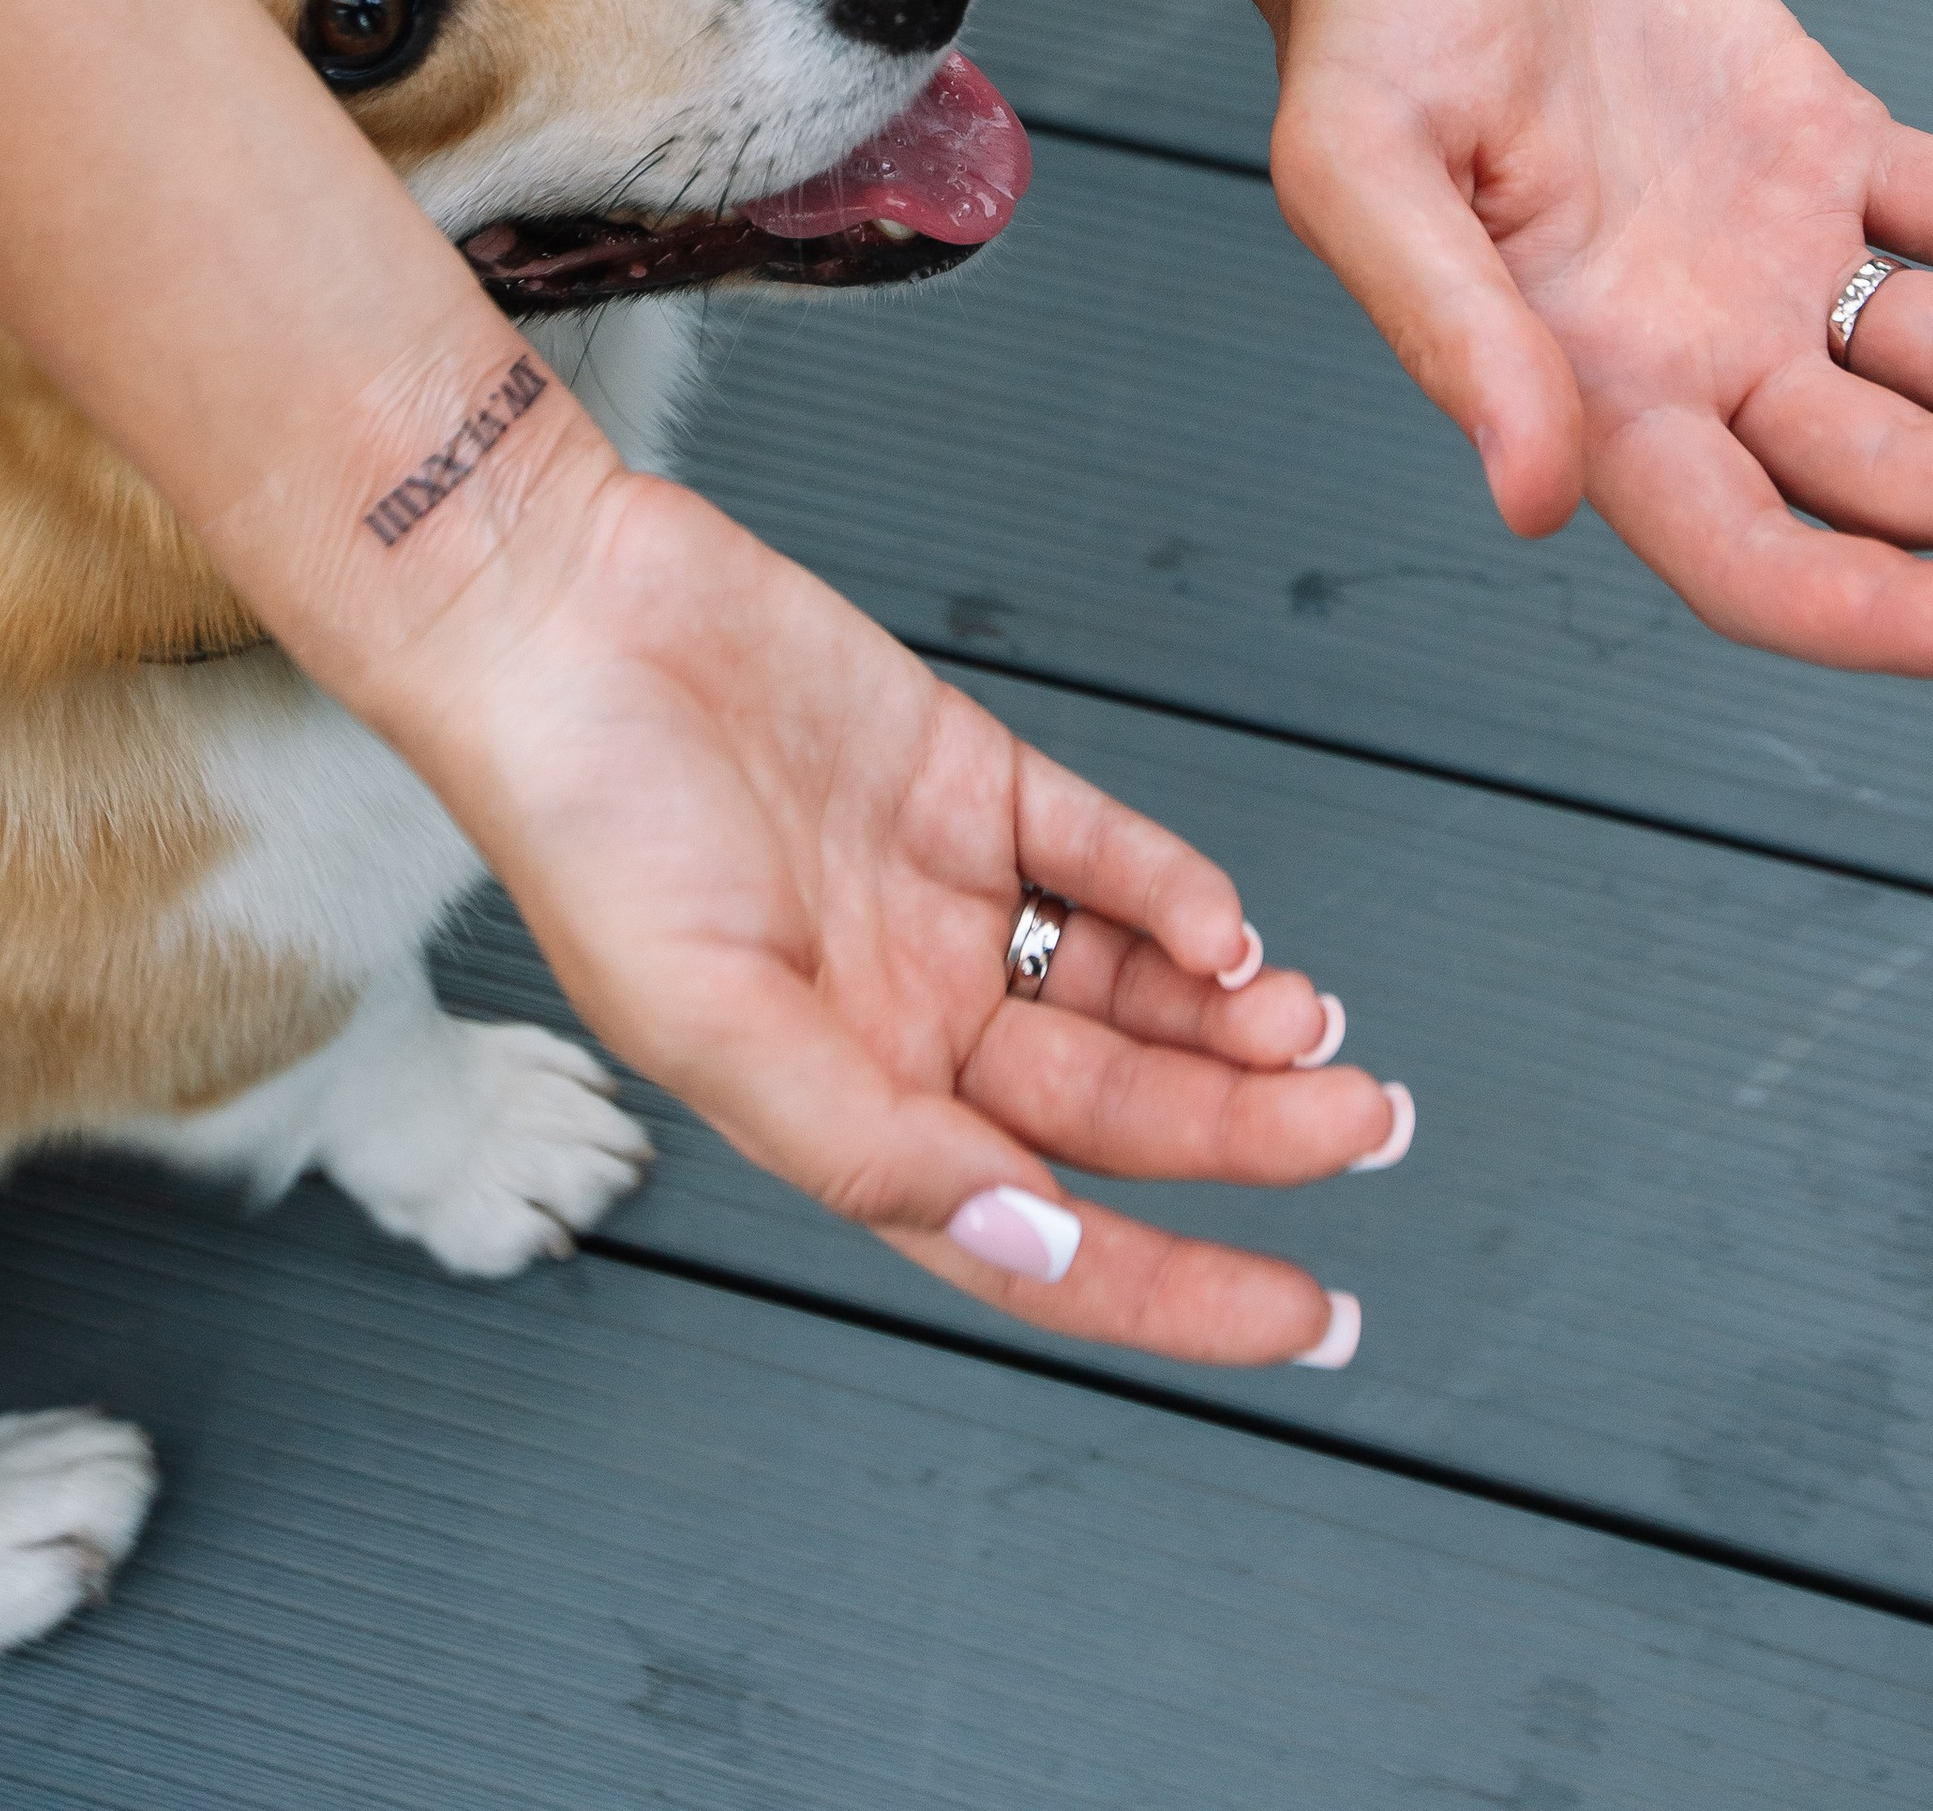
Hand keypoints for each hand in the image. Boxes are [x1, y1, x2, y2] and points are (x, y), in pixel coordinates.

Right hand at [385, 463, 1399, 1361]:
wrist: (561, 614)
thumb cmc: (582, 820)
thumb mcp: (708, 1016)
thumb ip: (865, 1139)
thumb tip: (1025, 1232)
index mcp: (844, 1104)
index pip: (1043, 1234)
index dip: (1177, 1291)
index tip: (1308, 1318)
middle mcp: (911, 1014)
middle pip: (1116, 1111)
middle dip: (1249, 1131)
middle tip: (1370, 1124)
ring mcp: (946, 896)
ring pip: (1131, 989)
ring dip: (1231, 1019)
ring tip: (1316, 1029)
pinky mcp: (969, 776)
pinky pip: (1103, 850)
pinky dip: (1176, 887)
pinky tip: (1226, 926)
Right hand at [1255, 0, 1932, 673]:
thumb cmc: (1364, 23)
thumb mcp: (1356, 165)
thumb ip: (1446, 329)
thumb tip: (1535, 500)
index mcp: (1593, 397)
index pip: (1760, 561)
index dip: (1897, 616)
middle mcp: (1705, 361)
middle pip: (1910, 478)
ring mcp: (1781, 266)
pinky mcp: (1833, 156)